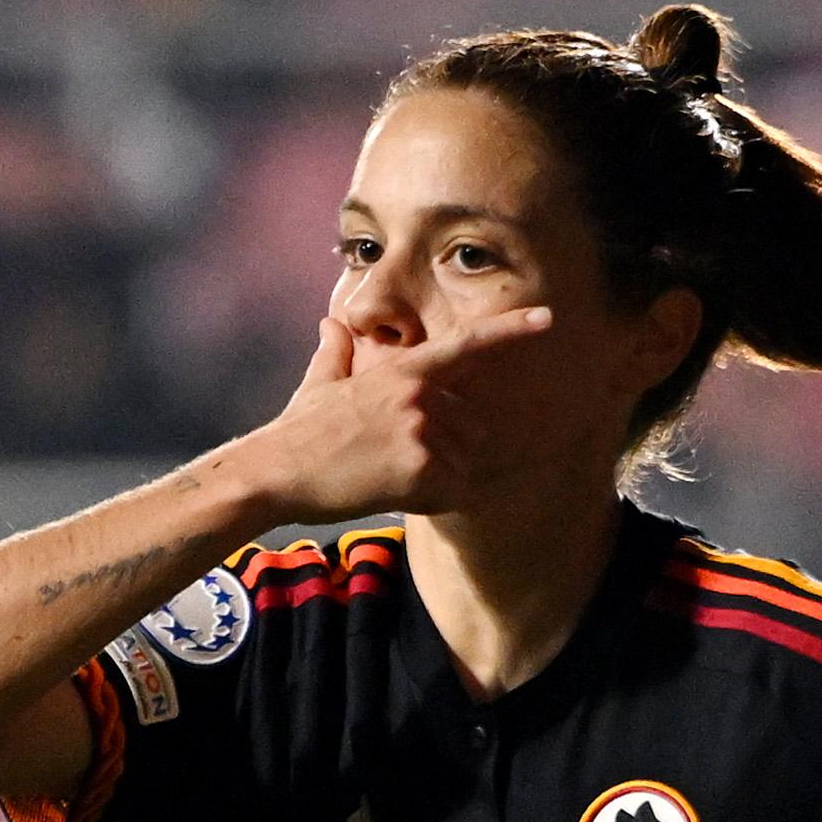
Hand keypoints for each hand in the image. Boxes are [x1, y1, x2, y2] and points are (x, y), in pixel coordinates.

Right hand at [238, 306, 552, 523]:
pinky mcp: (421, 467)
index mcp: (403, 370)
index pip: (468, 345)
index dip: (511, 331)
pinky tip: (390, 493)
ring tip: (384, 475)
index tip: (547, 319)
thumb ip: (336, 352)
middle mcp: (420, 393)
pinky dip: (429, 502)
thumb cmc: (296, 432)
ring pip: (462, 464)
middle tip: (392, 461)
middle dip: (448, 451)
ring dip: (436, 480)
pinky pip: (451, 492)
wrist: (274, 471)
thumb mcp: (319, 382)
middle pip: (472, 427)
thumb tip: (331, 324)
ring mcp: (422, 429)